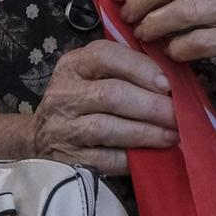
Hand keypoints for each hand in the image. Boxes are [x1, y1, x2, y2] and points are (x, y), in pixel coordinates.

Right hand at [31, 37, 177, 176]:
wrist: (38, 140)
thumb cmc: (78, 101)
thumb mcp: (90, 75)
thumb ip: (121, 70)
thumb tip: (169, 79)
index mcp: (72, 65)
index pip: (105, 56)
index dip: (139, 68)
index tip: (167, 83)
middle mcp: (63, 94)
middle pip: (111, 94)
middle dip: (150, 105)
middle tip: (177, 114)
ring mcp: (62, 129)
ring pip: (108, 127)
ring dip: (145, 132)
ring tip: (171, 135)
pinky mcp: (66, 160)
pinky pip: (103, 158)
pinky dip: (130, 157)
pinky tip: (150, 156)